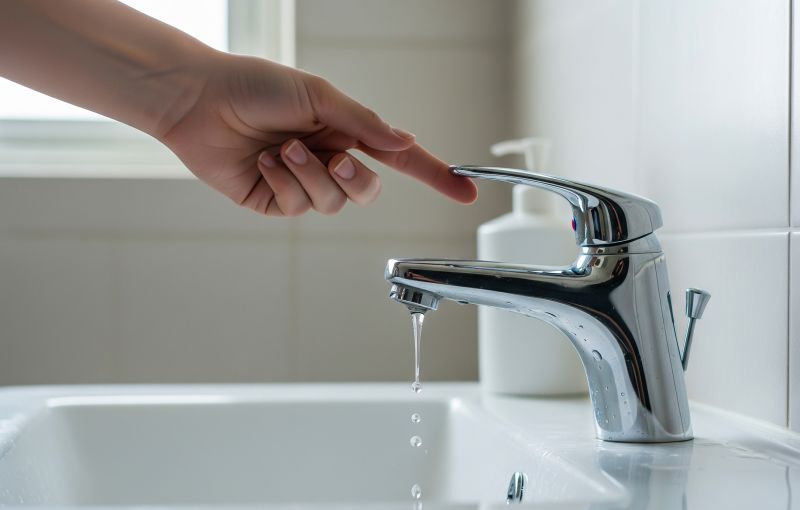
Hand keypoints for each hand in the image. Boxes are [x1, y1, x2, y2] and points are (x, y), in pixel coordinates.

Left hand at [159, 52, 477, 215]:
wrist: (200, 100)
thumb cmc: (256, 86)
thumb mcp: (318, 96)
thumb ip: (364, 123)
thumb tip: (406, 142)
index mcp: (344, 131)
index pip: (399, 159)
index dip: (433, 175)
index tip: (466, 190)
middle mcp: (327, 159)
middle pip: (366, 191)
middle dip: (352, 178)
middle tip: (332, 155)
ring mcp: (302, 183)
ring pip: (332, 203)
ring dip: (310, 175)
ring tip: (283, 149)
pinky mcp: (275, 201)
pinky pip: (297, 207)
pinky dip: (283, 183)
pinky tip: (265, 162)